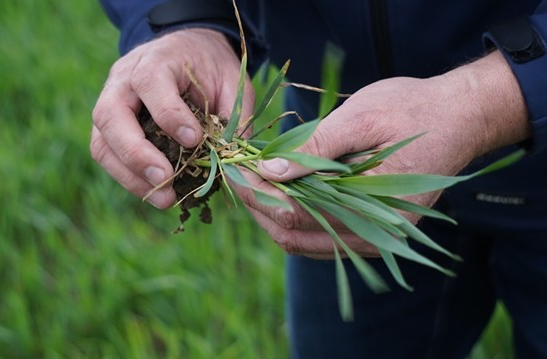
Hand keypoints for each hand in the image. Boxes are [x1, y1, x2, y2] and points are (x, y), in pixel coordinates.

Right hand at [91, 28, 253, 207]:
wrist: (187, 50)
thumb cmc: (210, 67)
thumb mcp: (232, 81)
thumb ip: (234, 116)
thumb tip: (234, 161)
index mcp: (156, 59)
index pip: (150, 83)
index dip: (170, 115)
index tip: (194, 141)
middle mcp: (123, 79)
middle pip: (111, 115)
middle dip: (136, 154)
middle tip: (165, 180)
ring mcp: (109, 102)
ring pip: (101, 142)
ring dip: (129, 175)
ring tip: (163, 198)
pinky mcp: (108, 127)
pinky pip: (106, 154)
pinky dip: (128, 177)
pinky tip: (155, 192)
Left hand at [237, 51, 529, 258]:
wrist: (458, 119)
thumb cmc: (412, 110)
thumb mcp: (361, 117)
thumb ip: (316, 148)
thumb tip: (270, 171)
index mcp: (373, 209)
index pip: (294, 214)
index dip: (257, 194)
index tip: (233, 169)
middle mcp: (373, 237)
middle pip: (292, 235)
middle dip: (258, 206)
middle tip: (235, 174)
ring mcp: (372, 239)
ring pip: (301, 242)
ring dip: (271, 214)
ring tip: (251, 181)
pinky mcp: (370, 232)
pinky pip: (319, 236)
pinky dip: (292, 216)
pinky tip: (279, 190)